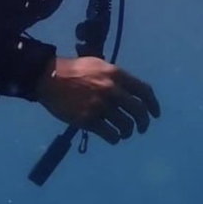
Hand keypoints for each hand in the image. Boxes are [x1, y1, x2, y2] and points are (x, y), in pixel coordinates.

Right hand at [35, 56, 160, 143]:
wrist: (47, 78)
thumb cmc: (73, 70)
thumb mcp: (98, 65)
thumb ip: (115, 77)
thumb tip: (130, 90)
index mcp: (116, 74)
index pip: (144, 91)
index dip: (153, 104)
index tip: (155, 114)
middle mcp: (111, 89)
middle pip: (138, 111)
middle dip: (144, 123)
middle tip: (142, 129)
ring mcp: (100, 105)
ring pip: (126, 125)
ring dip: (128, 132)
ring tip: (124, 133)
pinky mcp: (88, 120)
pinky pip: (110, 134)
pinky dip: (115, 138)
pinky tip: (113, 137)